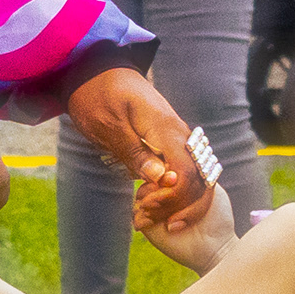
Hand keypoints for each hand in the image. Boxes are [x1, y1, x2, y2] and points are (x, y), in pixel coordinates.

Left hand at [67, 64, 208, 231]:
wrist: (98, 74)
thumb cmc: (98, 97)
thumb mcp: (108, 126)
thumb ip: (135, 152)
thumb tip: (162, 178)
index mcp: (166, 128)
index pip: (186, 171)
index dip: (173, 197)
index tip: (146, 207)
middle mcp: (180, 134)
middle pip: (196, 179)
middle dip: (175, 206)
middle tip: (142, 219)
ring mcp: (179, 139)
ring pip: (195, 179)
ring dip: (177, 204)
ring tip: (146, 218)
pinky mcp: (172, 145)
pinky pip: (184, 173)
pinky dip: (174, 194)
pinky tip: (153, 204)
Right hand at [133, 158, 234, 273]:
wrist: (216, 246)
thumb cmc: (218, 217)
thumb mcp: (210, 186)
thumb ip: (191, 170)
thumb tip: (169, 163)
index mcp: (178, 183)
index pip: (162, 167)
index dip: (167, 168)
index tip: (177, 175)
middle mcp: (163, 194)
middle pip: (149, 178)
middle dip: (160, 183)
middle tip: (172, 187)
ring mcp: (154, 210)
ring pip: (141, 194)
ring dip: (154, 199)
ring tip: (170, 210)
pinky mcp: (148, 226)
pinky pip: (136, 213)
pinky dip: (147, 216)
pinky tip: (167, 225)